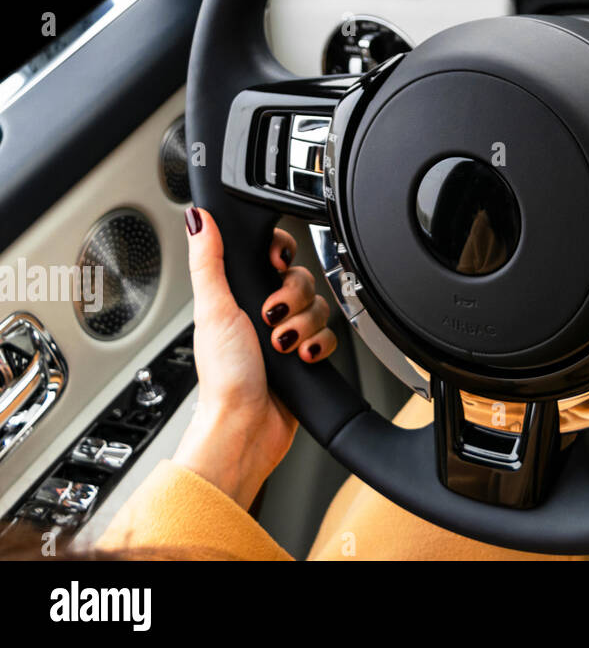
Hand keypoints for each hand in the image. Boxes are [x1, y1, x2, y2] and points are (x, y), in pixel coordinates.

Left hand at [172, 208, 337, 510]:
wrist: (245, 428)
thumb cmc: (223, 378)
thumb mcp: (213, 311)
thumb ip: (208, 262)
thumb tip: (198, 219)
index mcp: (238, 295)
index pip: (270, 254)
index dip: (280, 254)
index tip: (275, 264)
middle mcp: (263, 311)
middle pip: (300, 278)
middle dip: (291, 298)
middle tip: (272, 316)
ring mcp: (287, 333)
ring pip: (318, 306)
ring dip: (303, 325)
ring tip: (283, 345)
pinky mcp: (307, 354)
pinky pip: (331, 334)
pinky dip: (320, 344)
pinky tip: (303, 356)